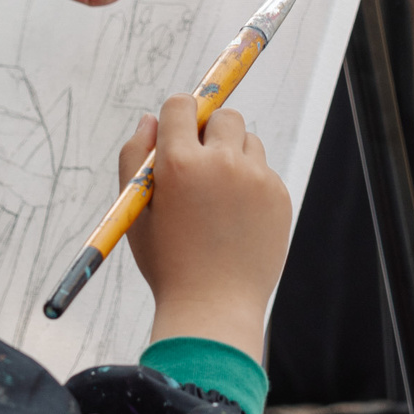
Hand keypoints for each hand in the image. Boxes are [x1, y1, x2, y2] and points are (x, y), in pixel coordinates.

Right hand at [120, 96, 290, 359]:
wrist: (214, 308)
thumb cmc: (166, 261)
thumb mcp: (136, 211)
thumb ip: (135, 157)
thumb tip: (151, 119)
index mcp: (179, 163)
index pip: (182, 106)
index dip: (177, 117)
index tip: (177, 133)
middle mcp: (221, 163)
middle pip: (223, 116)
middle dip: (209, 131)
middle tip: (198, 165)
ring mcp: (256, 179)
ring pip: (247, 141)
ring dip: (232, 156)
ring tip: (216, 199)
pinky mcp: (279, 196)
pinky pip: (264, 172)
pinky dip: (250, 185)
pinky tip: (235, 219)